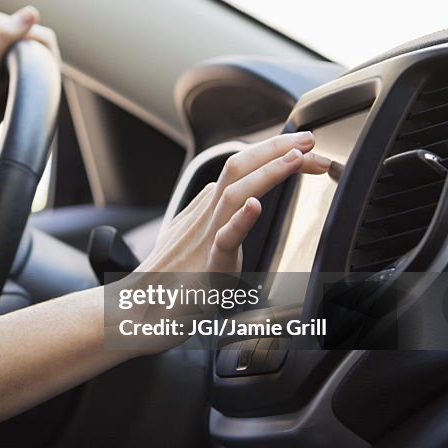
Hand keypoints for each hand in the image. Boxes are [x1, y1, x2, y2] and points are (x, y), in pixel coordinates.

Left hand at [0, 6, 58, 132]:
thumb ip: (5, 36)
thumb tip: (33, 12)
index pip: (42, 35)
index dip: (47, 60)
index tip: (37, 84)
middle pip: (37, 46)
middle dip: (41, 67)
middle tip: (28, 92)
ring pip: (31, 59)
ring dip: (33, 76)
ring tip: (20, 95)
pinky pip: (20, 70)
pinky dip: (23, 83)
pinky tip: (13, 96)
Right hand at [139, 132, 330, 274]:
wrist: (139, 309)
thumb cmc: (167, 281)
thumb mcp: (187, 237)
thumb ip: (205, 215)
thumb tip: (220, 194)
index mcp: (204, 210)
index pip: (240, 170)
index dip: (272, 155)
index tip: (305, 153)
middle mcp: (205, 216)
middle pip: (237, 167)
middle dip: (274, 148)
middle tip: (308, 139)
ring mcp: (205, 237)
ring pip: (234, 193)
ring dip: (268, 171)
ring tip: (296, 158)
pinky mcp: (208, 265)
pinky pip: (225, 238)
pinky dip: (241, 220)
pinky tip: (255, 206)